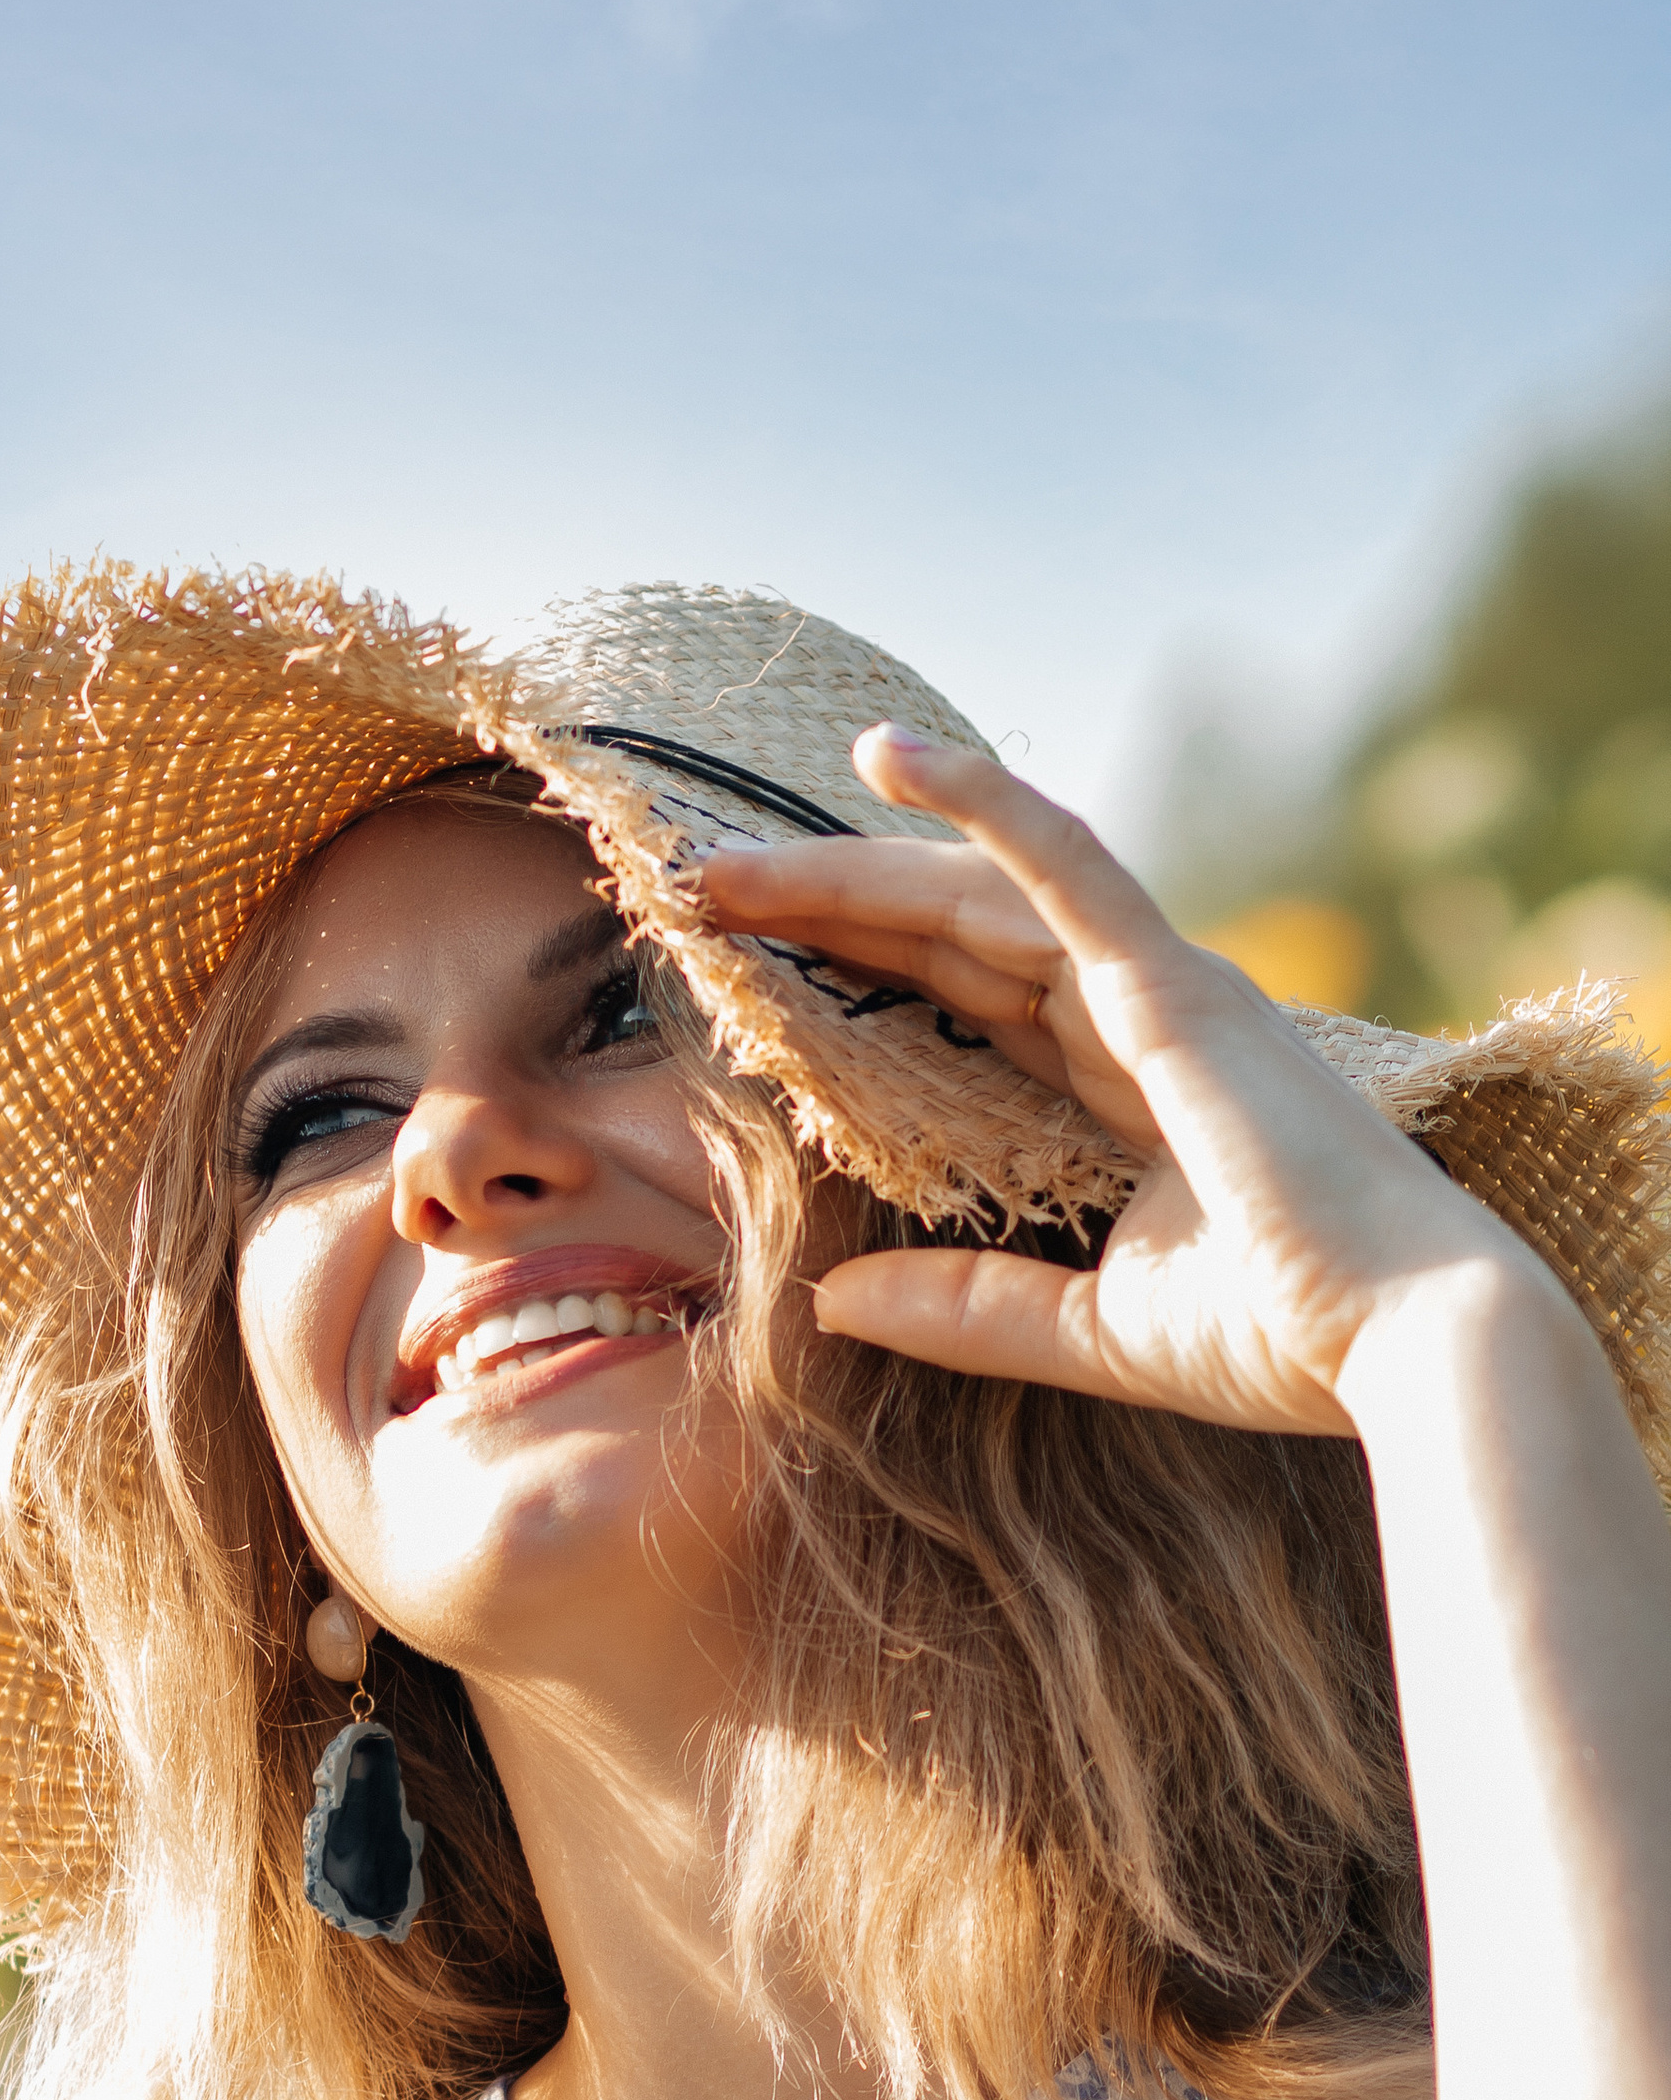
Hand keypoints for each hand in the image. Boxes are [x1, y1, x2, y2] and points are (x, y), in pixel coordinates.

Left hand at [691, 725, 1542, 1433]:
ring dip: (843, 870)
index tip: (736, 958)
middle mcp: (1136, 1010)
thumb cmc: (1285, 1340)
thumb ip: (966, 1308)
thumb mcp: (1088, 1331)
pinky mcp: (1173, 984)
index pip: (957, 996)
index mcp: (1123, 1080)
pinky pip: (1062, 861)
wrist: (1405, 1344)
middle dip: (820, 907)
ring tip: (722, 866)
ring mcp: (1157, 984)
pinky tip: (888, 755)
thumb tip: (830, 1308)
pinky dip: (980, 799)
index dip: (851, 965)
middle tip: (694, 895)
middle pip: (944, 930)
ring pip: (971, 891)